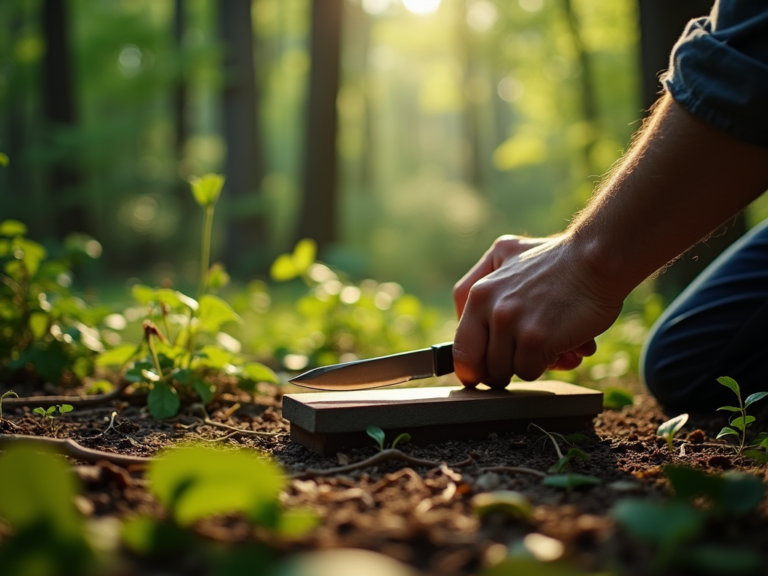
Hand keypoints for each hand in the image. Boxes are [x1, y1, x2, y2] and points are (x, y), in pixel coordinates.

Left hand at [452, 235, 622, 387]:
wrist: (597, 258)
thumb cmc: (559, 259)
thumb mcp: (507, 254)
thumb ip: (485, 280)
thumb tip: (478, 327)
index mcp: (479, 292)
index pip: (459, 345)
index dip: (471, 365)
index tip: (483, 372)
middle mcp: (489, 308)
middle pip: (480, 365)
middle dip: (501, 369)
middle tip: (523, 358)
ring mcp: (510, 324)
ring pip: (506, 372)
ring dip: (530, 364)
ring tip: (552, 343)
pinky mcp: (534, 339)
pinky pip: (530, 372)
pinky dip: (549, 364)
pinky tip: (566, 346)